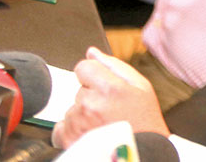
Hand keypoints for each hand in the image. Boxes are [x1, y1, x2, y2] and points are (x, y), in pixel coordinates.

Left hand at [52, 47, 168, 148]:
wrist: (143, 153)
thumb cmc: (145, 122)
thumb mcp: (141, 86)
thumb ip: (113, 65)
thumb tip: (92, 52)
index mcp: (110, 88)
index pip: (84, 67)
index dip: (94, 75)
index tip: (104, 87)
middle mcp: (91, 104)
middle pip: (79, 89)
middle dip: (91, 96)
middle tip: (109, 109)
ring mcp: (79, 123)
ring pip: (72, 108)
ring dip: (83, 114)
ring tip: (103, 123)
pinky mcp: (70, 140)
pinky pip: (60, 127)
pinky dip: (72, 130)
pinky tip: (90, 133)